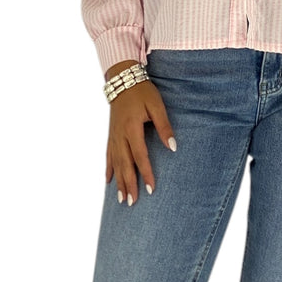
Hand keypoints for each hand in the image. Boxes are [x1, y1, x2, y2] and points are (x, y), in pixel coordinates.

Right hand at [106, 78, 175, 205]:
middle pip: (125, 164)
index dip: (145, 173)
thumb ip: (164, 126)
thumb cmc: (142, 91)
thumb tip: (173, 147)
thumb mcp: (157, 105)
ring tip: (121, 199)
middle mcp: (120, 135)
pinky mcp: (111, 133)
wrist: (122, 79)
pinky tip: (108, 181)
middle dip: (129, 184)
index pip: (140, 155)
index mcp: (132, 128)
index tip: (150, 189)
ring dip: (118, 181)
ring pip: (115, 162)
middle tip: (132, 202)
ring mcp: (113, 135)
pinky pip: (108, 155)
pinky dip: (109, 169)